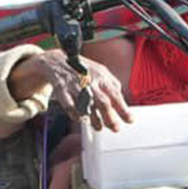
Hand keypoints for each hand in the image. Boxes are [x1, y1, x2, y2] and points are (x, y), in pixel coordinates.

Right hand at [8, 51, 129, 131]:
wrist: (57, 60)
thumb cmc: (82, 69)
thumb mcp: (100, 72)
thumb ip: (112, 85)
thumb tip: (122, 102)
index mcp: (101, 75)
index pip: (115, 94)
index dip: (123, 109)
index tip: (130, 120)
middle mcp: (89, 79)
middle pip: (103, 101)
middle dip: (110, 118)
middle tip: (115, 128)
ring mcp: (75, 84)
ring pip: (86, 105)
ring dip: (94, 118)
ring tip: (99, 127)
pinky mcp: (61, 88)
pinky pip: (69, 104)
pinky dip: (75, 113)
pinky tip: (81, 118)